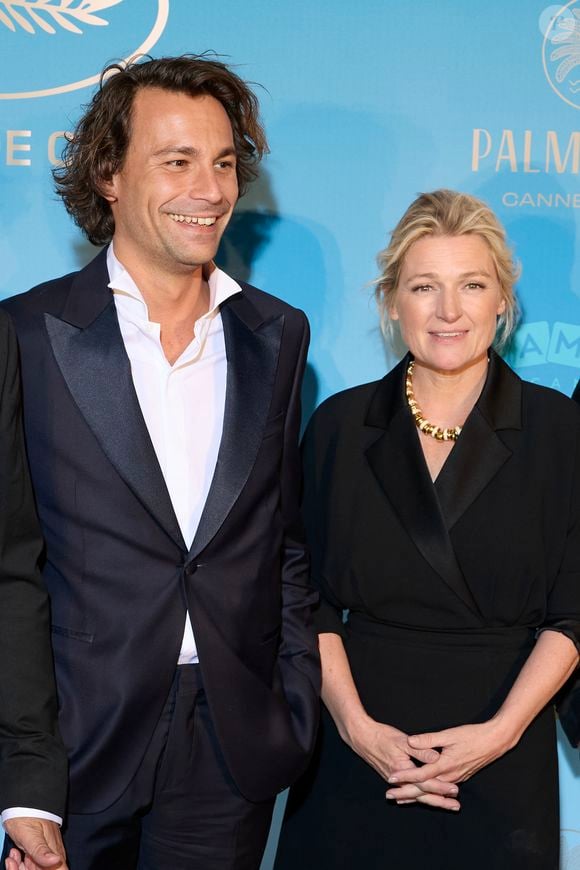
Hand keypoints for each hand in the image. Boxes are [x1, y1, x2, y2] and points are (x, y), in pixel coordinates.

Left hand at [3, 819, 66, 869]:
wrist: (25, 803)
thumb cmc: (28, 816)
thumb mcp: (31, 835)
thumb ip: (42, 850)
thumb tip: (56, 860)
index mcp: (55, 852)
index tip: (34, 869)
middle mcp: (54, 854)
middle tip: (17, 861)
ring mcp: (46, 853)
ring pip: (36, 869)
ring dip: (22, 867)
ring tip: (14, 855)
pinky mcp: (39, 851)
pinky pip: (31, 865)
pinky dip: (21, 863)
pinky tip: (16, 853)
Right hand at [347, 717, 460, 809]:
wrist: (361, 737)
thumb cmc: (381, 736)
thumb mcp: (402, 740)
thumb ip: (420, 750)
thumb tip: (437, 758)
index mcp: (403, 770)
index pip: (426, 783)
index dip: (441, 787)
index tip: (455, 790)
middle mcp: (399, 780)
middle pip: (422, 795)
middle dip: (439, 800)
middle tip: (456, 806)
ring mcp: (395, 781)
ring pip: (416, 795)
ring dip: (431, 800)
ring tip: (446, 805)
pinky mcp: (392, 778)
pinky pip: (408, 792)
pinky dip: (417, 797)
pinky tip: (422, 800)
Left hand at [387, 720, 515, 789]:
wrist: (495, 742)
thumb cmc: (472, 736)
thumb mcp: (449, 734)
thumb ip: (429, 740)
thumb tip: (411, 741)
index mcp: (445, 765)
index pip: (420, 775)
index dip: (405, 777)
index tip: (390, 779)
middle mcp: (450, 776)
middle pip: (424, 789)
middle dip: (406, 793)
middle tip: (389, 795)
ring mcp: (456, 778)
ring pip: (432, 791)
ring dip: (416, 794)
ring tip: (400, 798)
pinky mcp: (460, 776)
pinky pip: (440, 789)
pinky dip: (428, 792)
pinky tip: (422, 792)